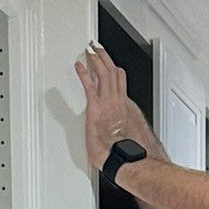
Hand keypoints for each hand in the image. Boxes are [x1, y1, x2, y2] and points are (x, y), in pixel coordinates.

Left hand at [76, 44, 154, 171]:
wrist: (128, 160)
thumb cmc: (129, 154)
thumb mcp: (129, 139)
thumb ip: (124, 131)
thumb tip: (122, 137)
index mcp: (127, 108)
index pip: (121, 84)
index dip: (115, 72)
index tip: (110, 67)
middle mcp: (119, 101)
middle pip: (113, 72)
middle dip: (105, 57)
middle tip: (98, 48)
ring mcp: (108, 103)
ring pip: (104, 72)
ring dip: (96, 59)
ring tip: (90, 50)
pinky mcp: (96, 108)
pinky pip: (89, 85)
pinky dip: (83, 73)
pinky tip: (78, 66)